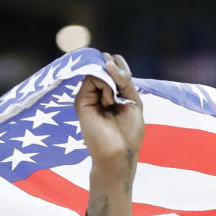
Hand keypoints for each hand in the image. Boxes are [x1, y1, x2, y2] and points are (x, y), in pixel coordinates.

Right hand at [74, 53, 143, 181]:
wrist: (120, 154)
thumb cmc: (129, 133)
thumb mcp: (133, 101)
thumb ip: (124, 81)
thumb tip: (108, 61)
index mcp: (113, 94)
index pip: (113, 67)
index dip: (119, 65)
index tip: (126, 78)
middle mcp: (99, 94)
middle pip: (104, 66)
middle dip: (115, 70)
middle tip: (121, 89)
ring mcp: (89, 97)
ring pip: (97, 70)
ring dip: (110, 80)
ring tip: (113, 100)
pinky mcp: (81, 101)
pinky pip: (91, 78)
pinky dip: (104, 84)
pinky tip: (108, 100)